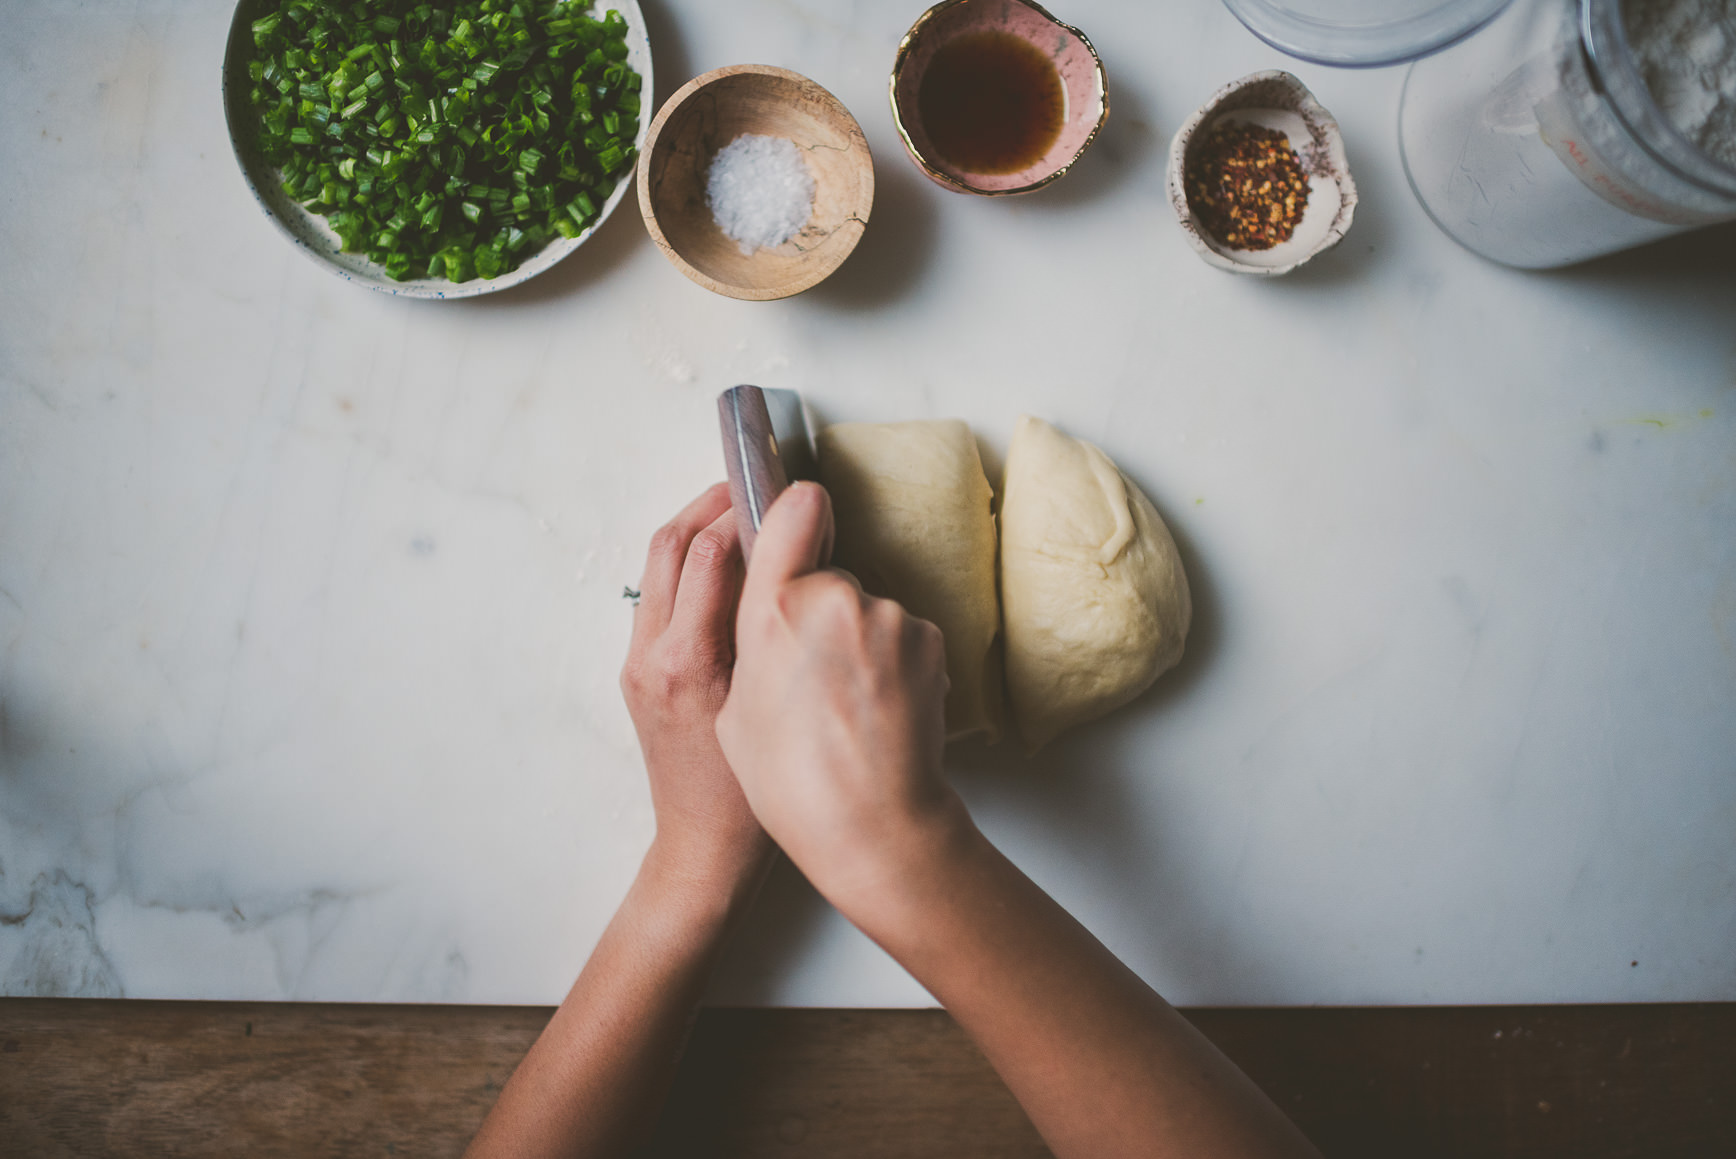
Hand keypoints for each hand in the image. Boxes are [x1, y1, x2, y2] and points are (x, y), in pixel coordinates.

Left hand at [621, 483, 771, 885]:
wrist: (704, 849)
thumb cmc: (752, 796)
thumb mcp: (771, 703)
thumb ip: (770, 633)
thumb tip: (783, 564)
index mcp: (686, 662)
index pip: (707, 555)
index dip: (742, 513)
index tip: (779, 495)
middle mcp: (651, 656)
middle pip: (669, 546)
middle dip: (708, 506)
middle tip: (752, 486)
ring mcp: (639, 664)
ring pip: (658, 568)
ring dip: (695, 531)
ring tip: (741, 515)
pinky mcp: (640, 674)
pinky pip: (660, 598)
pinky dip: (689, 568)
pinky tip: (728, 568)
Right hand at [715, 482, 965, 905]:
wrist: (873, 824)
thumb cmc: (792, 782)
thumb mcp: (734, 708)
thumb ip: (750, 641)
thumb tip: (769, 618)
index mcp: (771, 612)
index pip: (792, 512)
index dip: (796, 510)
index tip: (798, 512)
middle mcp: (834, 601)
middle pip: (827, 579)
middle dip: (819, 612)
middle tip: (813, 677)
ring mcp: (888, 618)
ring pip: (867, 611)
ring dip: (859, 642)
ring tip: (848, 706)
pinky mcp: (928, 639)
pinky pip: (901, 635)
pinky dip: (893, 663)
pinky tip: (879, 710)